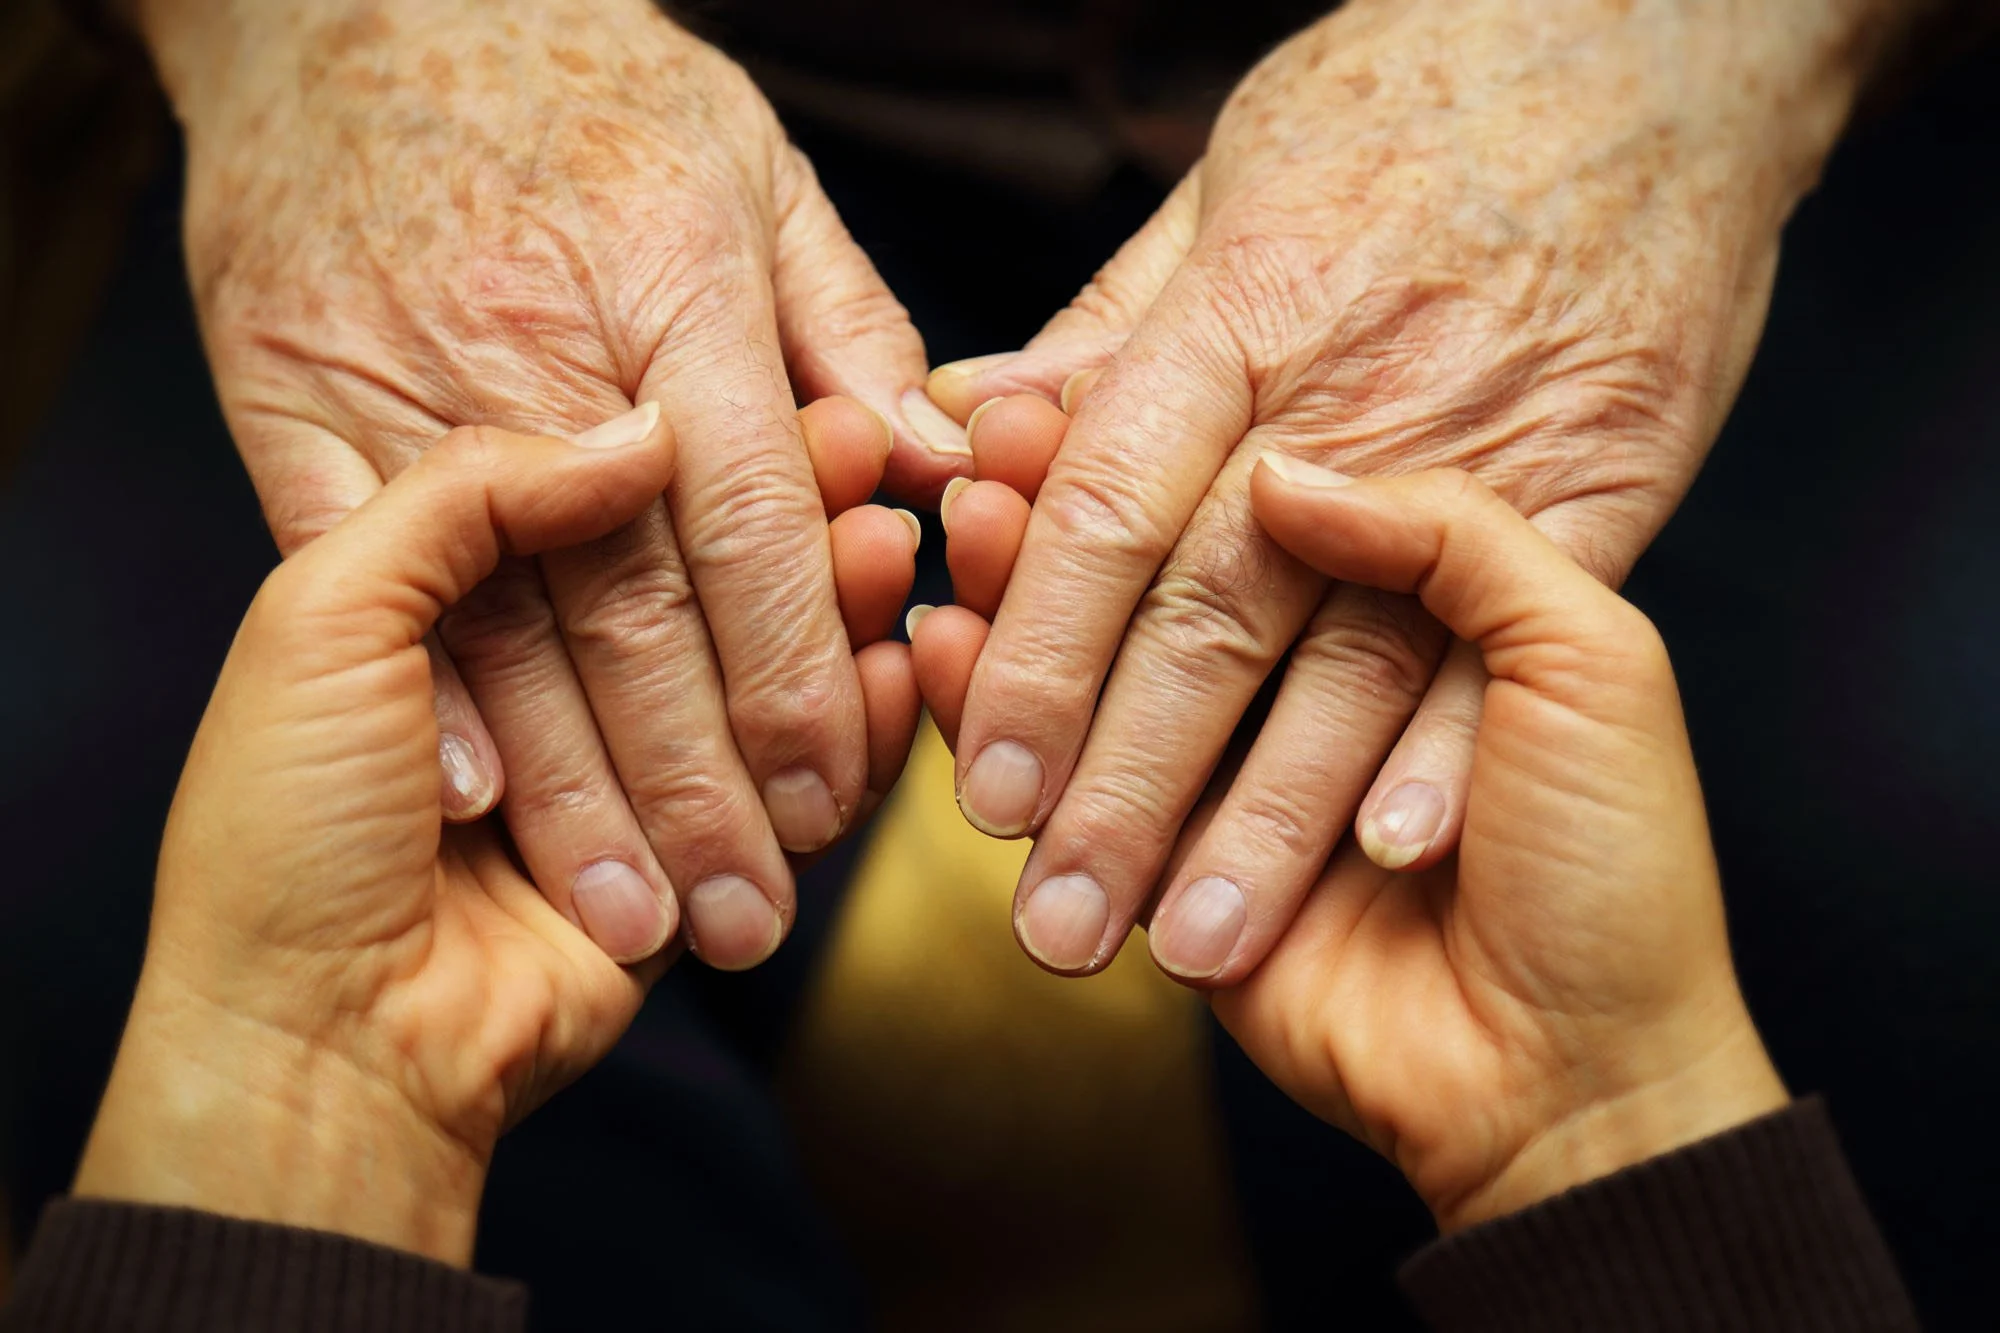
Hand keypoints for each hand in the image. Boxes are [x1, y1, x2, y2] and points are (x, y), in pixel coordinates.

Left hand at [73, 406, 922, 1264]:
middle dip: (792, 524)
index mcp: (458, 592)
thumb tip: (637, 438)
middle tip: (875, 469)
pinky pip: (803, 783)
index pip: (610, 493)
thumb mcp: (324, 618)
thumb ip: (467, 496)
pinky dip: (857, 729)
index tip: (791, 401)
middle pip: (705, 574)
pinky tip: (897, 668)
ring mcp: (638, 765)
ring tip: (892, 550)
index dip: (705, 445)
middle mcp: (556, 668)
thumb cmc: (285, 831)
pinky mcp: (703, 854)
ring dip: (837, 611)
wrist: (318, 1042)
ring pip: (765, 667)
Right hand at [138, 0, 964, 967]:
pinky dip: (428, 685)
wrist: (350, 5)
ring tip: (634, 913)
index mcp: (673, 282)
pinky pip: (356, 566)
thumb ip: (847, 331)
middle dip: (698, 779)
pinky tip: (484, 800)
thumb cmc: (581, 90)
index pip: (751, 518)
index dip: (794, 671)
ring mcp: (404, 376)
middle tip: (749, 910)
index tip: (826, 792)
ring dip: (575, 788)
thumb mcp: (750, 174)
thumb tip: (933, 470)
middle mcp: (541, 342)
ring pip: (506, 616)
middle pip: (635, 601)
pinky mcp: (295, 399)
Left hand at [921, 0, 1886, 980]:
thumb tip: (980, 425)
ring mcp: (1482, 445)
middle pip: (1210, 616)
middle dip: (1123, 785)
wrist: (1659, 52)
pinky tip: (1387, 852)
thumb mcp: (1232, 185)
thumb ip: (1107, 328)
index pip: (1106, 511)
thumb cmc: (1418, 104)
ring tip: (1190, 941)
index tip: (982, 785)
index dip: (1037, 658)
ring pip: (1349, 658)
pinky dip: (1449, 746)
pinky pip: (1511, 632)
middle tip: (1054, 921)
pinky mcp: (1599, 483)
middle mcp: (1350, 394)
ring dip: (1264, 817)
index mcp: (1240, 314)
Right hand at [922, 454, 1786, 1228]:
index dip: (1178, 455)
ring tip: (948, 552)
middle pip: (1161, 576)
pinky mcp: (1175, 864)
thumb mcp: (1591, 663)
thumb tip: (1283, 477)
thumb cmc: (1618, 868)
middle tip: (977, 482)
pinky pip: (1066, 780)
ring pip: (1101, 668)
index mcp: (1412, 596)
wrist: (1586, 1075)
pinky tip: (933, 659)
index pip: (1252, 496)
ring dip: (1017, 611)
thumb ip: (1451, 538)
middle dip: (1067, 531)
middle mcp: (1312, 667)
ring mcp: (1235, 769)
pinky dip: (989, 720)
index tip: (1062, 415)